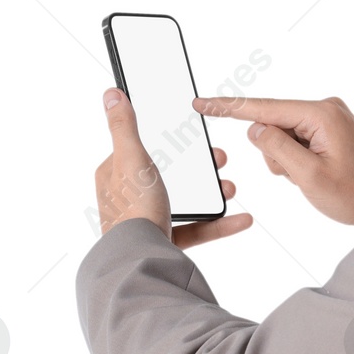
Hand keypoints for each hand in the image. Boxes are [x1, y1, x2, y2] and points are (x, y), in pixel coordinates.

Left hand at [95, 88, 252, 248]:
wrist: (141, 259)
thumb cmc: (133, 208)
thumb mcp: (131, 158)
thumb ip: (124, 125)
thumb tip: (111, 94)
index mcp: (115, 174)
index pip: (139, 149)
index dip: (169, 141)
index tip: (195, 138)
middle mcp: (128, 197)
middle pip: (171, 174)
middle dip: (200, 168)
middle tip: (220, 159)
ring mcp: (147, 219)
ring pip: (187, 200)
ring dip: (213, 193)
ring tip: (230, 188)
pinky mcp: (165, 240)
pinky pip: (197, 229)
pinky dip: (220, 223)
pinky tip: (242, 219)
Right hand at [192, 94, 353, 226]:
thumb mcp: (309, 176)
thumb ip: (276, 149)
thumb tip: (255, 129)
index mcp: (321, 114)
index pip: (263, 108)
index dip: (228, 108)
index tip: (199, 103)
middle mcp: (325, 108)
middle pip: (272, 124)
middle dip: (274, 154)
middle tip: (298, 176)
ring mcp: (328, 118)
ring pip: (281, 136)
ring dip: (286, 161)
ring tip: (312, 177)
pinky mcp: (329, 129)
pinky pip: (295, 141)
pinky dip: (296, 161)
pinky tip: (316, 173)